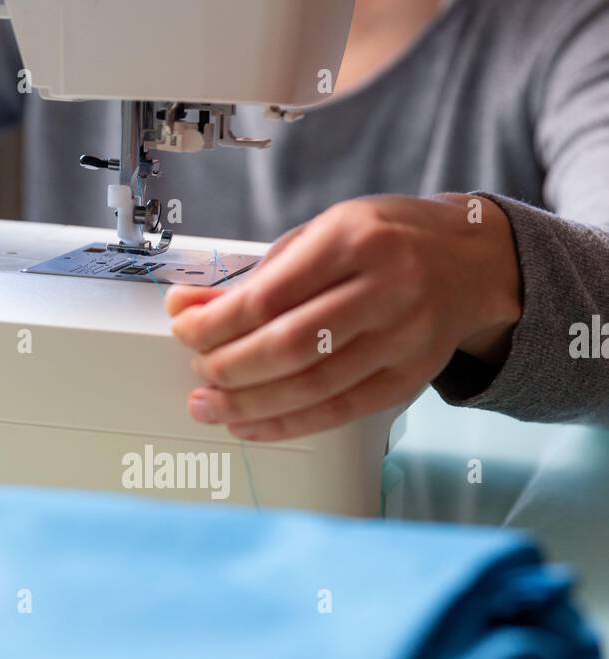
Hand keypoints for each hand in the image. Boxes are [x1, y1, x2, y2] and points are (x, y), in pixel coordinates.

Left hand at [165, 195, 522, 440]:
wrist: (471, 261)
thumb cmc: (388, 242)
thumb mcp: (322, 235)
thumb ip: (257, 275)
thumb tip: (188, 308)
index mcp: (354, 240)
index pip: (270, 295)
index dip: (217, 323)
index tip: (186, 330)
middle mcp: (386, 288)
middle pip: (290, 345)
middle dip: (230, 367)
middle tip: (199, 373)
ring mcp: (403, 337)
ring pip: (313, 385)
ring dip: (250, 403)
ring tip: (211, 406)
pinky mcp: (410, 377)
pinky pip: (340, 410)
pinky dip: (288, 423)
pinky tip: (252, 423)